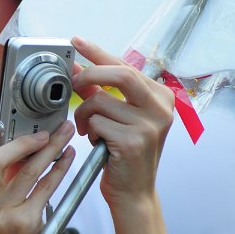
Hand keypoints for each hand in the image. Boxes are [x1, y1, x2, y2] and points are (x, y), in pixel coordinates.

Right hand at [0, 120, 74, 233]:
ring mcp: (4, 218)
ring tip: (63, 135)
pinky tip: (67, 157)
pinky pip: (47, 187)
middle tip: (41, 133)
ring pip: (28, 172)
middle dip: (21, 142)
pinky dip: (60, 168)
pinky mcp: (29, 223)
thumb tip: (16, 142)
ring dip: (49, 148)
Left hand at [71, 36, 173, 205]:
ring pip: (100, 102)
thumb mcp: (118, 117)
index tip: (77, 41)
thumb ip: (101, 91)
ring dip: (84, 115)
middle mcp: (161, 108)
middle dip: (89, 75)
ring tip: (89, 130)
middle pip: (119, 74)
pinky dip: (89, 131)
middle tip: (73, 82)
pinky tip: (98, 144)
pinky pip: (97, 122)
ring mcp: (150, 125)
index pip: (125, 65)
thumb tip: (78, 68)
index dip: (98, 52)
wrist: (133, 191)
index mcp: (160, 96)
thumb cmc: (123, 153)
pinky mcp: (134, 141)